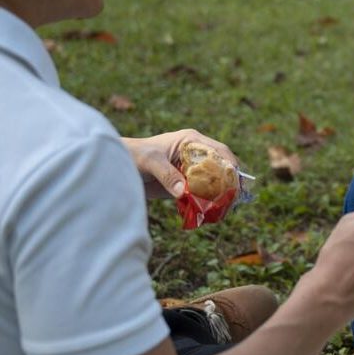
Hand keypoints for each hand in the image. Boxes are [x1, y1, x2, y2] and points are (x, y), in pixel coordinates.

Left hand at [121, 129, 238, 199]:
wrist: (117, 168)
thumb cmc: (134, 156)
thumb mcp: (151, 162)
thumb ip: (167, 175)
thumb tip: (183, 192)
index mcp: (192, 141)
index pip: (220, 151)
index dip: (231, 165)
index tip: (236, 181)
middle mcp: (196, 155)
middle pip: (222, 167)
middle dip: (231, 182)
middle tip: (235, 199)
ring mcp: (192, 170)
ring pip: (215, 182)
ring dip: (221, 194)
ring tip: (227, 208)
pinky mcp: (186, 185)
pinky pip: (202, 194)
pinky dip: (208, 203)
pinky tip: (212, 212)